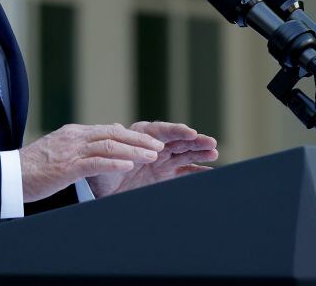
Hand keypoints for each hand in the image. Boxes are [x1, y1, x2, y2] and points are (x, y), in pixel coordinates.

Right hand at [19, 123, 164, 202]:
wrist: (9, 175)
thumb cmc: (33, 168)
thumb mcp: (59, 151)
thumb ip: (79, 146)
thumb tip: (101, 141)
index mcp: (74, 134)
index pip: (109, 130)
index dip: (132, 135)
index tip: (150, 141)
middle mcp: (74, 138)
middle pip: (113, 133)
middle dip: (139, 140)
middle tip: (159, 146)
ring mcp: (70, 151)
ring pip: (108, 145)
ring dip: (133, 150)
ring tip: (152, 155)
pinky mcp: (66, 167)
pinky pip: (94, 162)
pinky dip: (114, 162)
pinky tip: (129, 165)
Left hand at [84, 121, 217, 198]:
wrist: (101, 188)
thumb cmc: (102, 167)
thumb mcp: (105, 154)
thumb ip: (116, 142)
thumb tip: (118, 126)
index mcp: (140, 135)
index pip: (161, 130)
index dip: (176, 131)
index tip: (190, 132)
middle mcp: (155, 145)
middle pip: (177, 140)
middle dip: (194, 140)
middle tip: (210, 141)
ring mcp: (163, 160)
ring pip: (185, 154)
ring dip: (200, 152)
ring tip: (214, 151)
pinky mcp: (167, 175)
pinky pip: (186, 172)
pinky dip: (199, 171)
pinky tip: (211, 171)